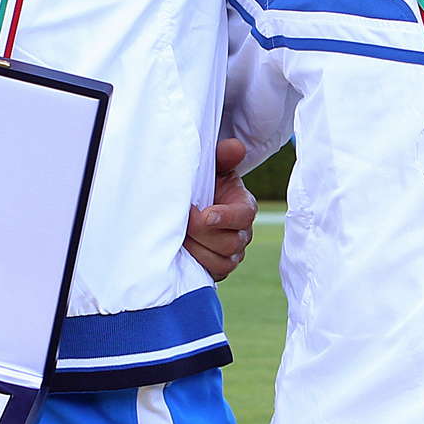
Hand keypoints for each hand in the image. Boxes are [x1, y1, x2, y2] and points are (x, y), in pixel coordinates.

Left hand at [184, 137, 256, 281]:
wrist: (193, 206)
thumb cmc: (205, 185)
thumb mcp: (213, 168)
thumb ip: (223, 156)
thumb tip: (234, 147)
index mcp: (245, 207)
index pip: (244, 216)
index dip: (224, 217)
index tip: (203, 213)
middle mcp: (242, 234)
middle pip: (231, 243)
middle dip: (203, 234)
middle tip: (182, 223)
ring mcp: (231, 254)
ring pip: (222, 263)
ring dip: (198, 251)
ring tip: (179, 238)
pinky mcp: (217, 268)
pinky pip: (213, 275)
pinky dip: (196, 266)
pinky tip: (180, 253)